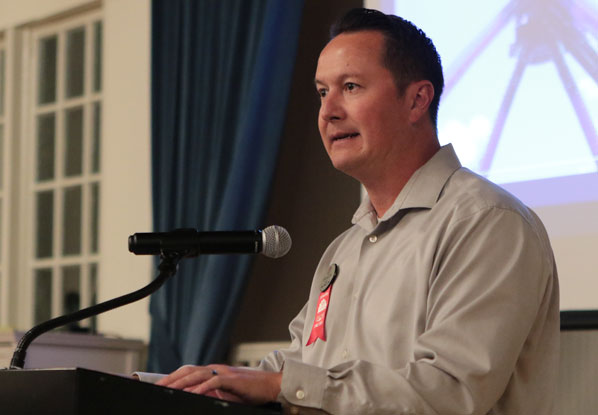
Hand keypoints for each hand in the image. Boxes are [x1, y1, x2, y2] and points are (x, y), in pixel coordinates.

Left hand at [155, 364, 281, 404]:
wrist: (272, 385)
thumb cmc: (251, 391)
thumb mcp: (227, 392)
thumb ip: (212, 392)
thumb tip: (195, 396)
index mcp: (214, 371)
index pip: (189, 372)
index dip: (173, 377)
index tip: (160, 384)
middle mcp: (216, 369)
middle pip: (188, 371)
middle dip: (171, 378)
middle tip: (157, 386)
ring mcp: (224, 372)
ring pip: (197, 374)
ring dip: (181, 382)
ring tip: (168, 389)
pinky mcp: (232, 379)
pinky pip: (213, 382)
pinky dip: (201, 387)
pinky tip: (191, 393)